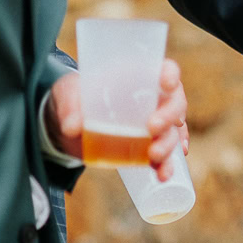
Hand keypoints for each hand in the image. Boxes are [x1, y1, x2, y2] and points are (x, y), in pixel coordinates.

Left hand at [45, 59, 190, 181]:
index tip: (166, 84)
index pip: (165, 69)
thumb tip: (72, 127)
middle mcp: (152, 99)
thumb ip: (70, 106)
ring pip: (172, 131)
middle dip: (170, 115)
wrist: (70, 124)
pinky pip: (164, 155)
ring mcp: (152, 124)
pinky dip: (167, 164)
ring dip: (168, 144)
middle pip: (175, 102)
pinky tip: (164, 173)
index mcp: (138, 77)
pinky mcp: (146, 146)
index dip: (171, 75)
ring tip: (154, 157)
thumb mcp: (67, 94)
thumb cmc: (74, 98)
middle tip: (152, 128)